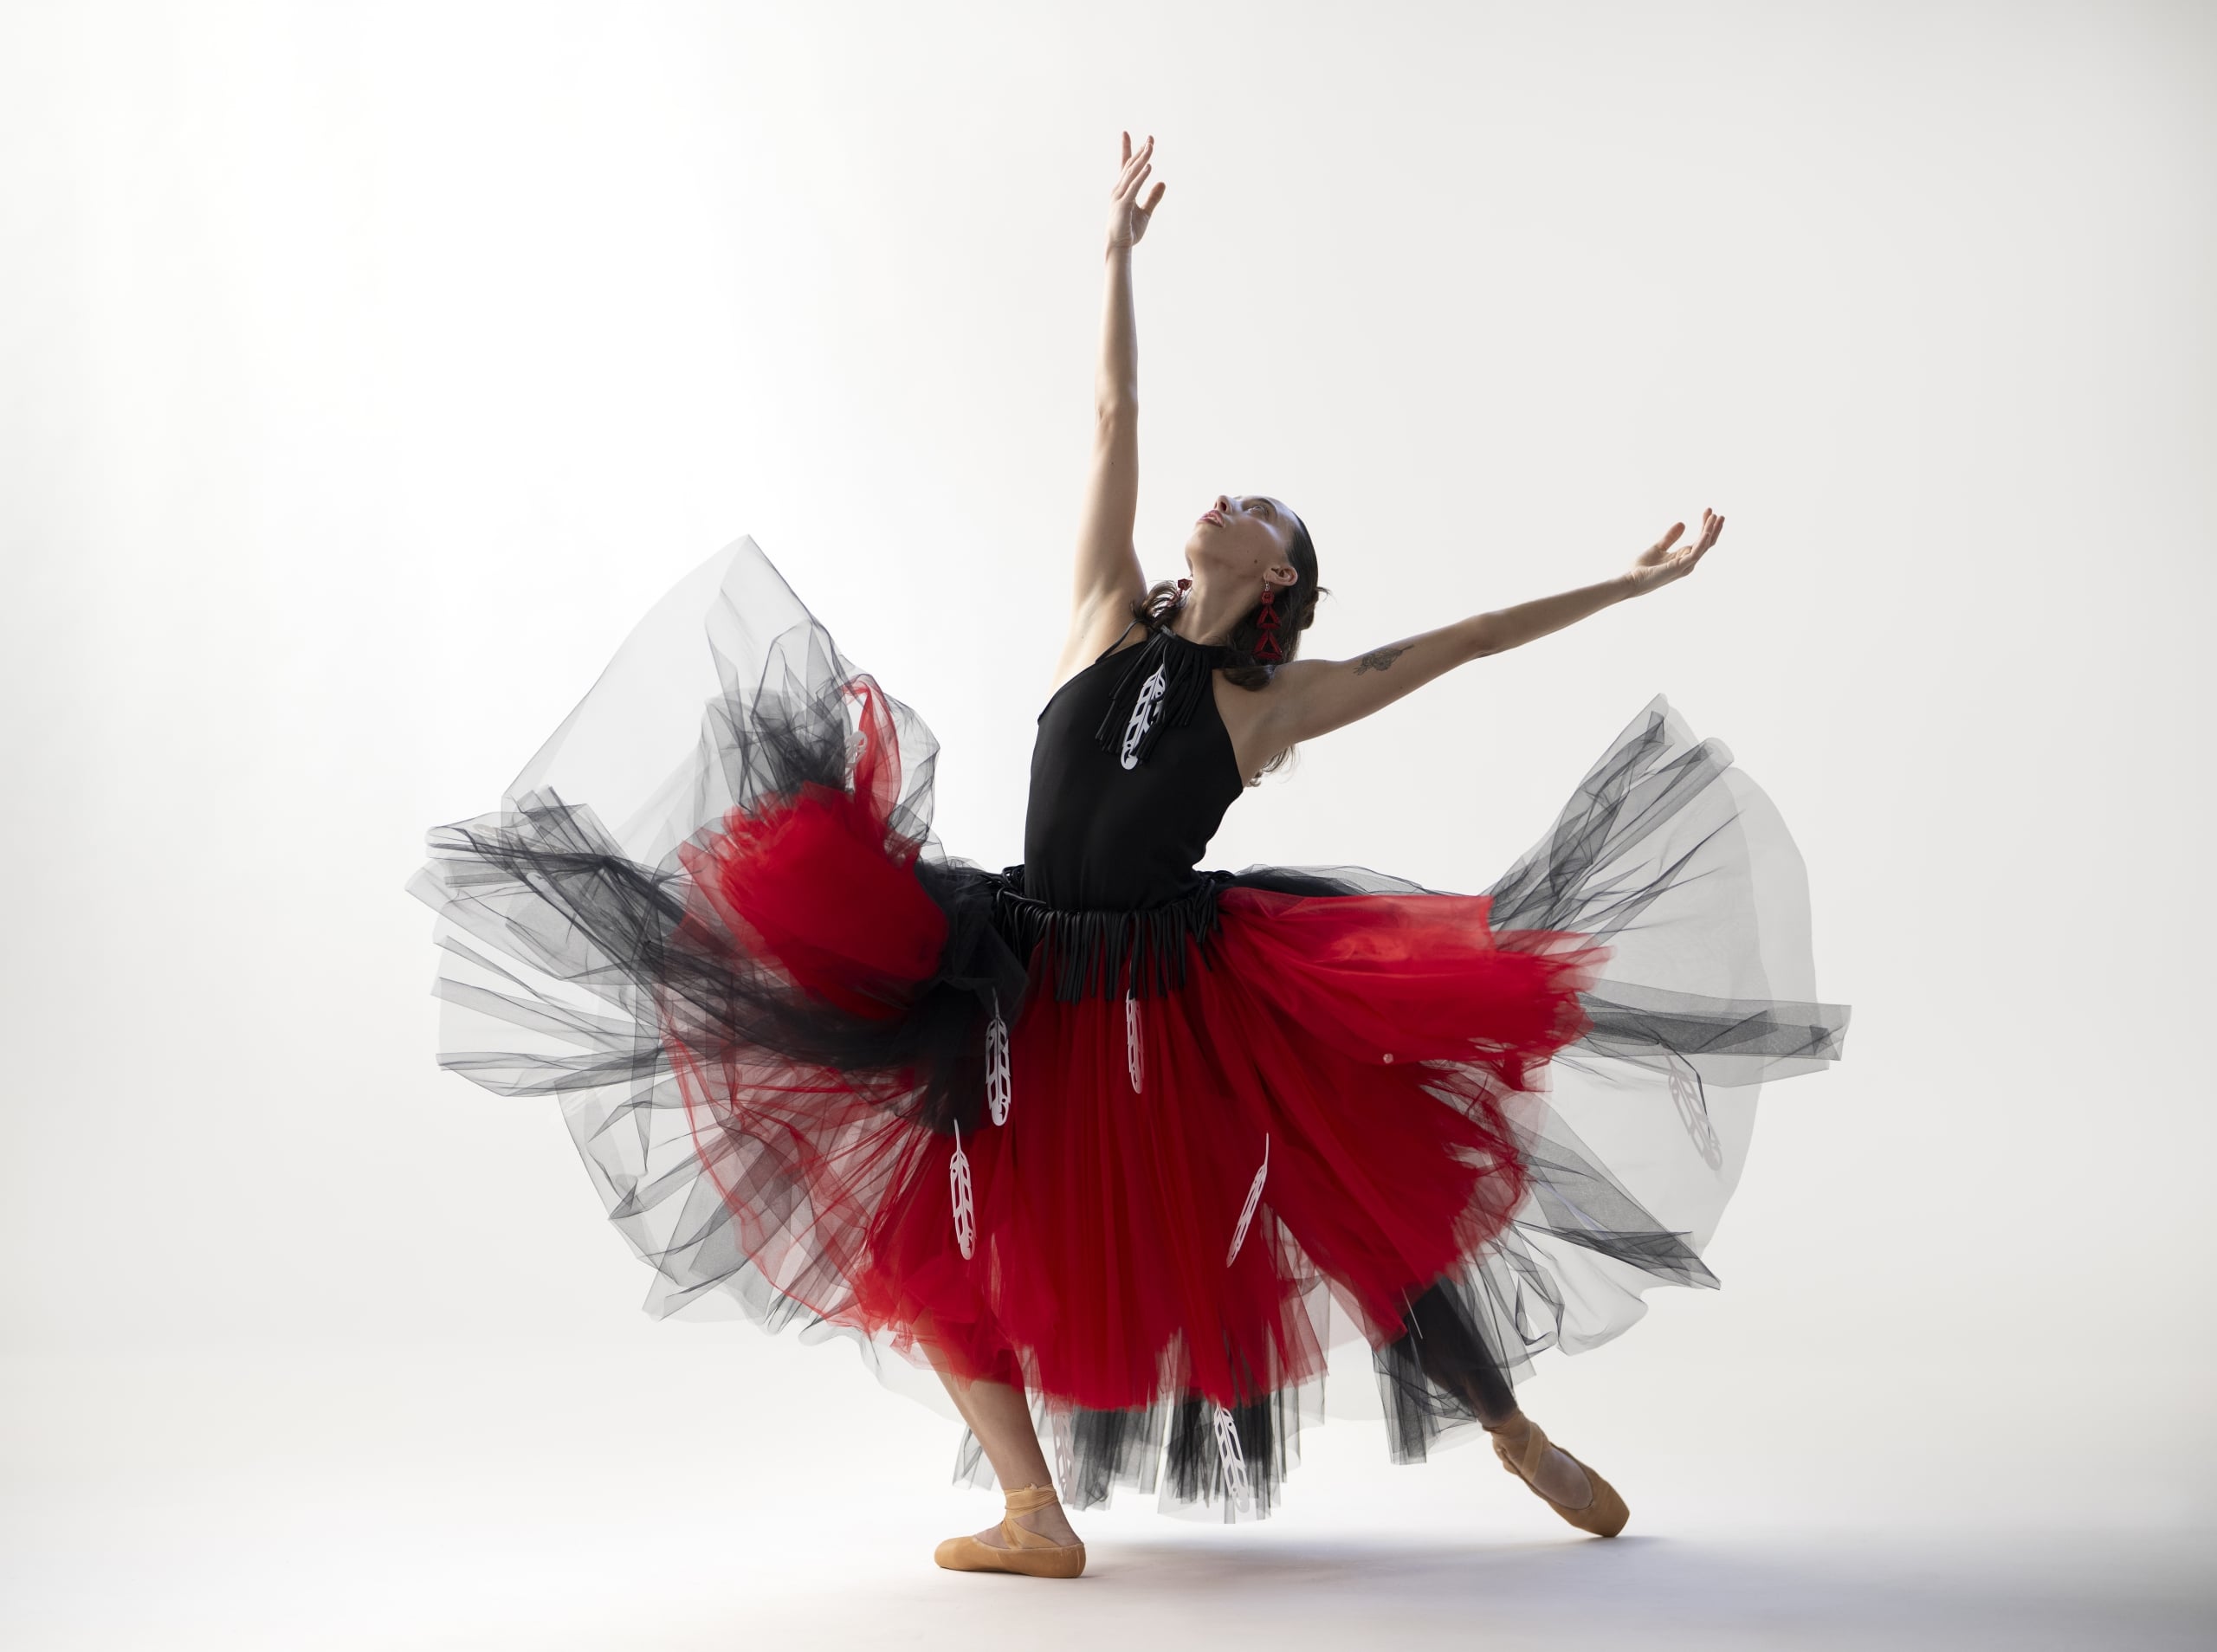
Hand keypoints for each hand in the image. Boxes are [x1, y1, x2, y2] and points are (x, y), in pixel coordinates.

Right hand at [1106, 131, 1165, 250]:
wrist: (1118, 246)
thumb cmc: (1129, 230)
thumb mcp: (1146, 212)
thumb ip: (1153, 197)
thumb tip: (1163, 182)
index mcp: (1122, 189)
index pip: (1125, 165)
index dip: (1127, 149)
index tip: (1126, 133)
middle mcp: (1118, 189)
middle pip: (1130, 165)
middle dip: (1140, 151)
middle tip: (1151, 138)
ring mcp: (1119, 196)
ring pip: (1132, 173)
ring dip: (1142, 159)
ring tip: (1151, 146)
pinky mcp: (1123, 205)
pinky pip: (1134, 187)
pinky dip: (1141, 176)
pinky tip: (1149, 166)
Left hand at [1623, 509, 1723, 594]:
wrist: (1631, 580)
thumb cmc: (1642, 568)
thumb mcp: (1658, 547)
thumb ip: (1670, 537)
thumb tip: (1683, 523)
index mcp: (1684, 557)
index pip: (1701, 540)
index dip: (1706, 525)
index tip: (1708, 511)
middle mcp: (1688, 562)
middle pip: (1706, 543)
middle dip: (1713, 528)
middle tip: (1719, 513)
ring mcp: (1685, 565)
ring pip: (1704, 546)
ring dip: (1711, 531)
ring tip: (1715, 517)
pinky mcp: (1679, 567)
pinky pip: (1695, 554)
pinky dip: (1702, 543)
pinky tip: (1707, 532)